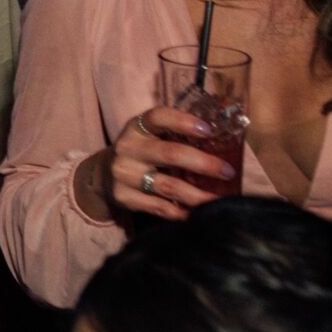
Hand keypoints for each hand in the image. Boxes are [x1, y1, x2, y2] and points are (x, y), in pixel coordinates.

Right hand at [94, 106, 236, 220]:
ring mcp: (124, 174)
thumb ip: (176, 137)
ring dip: (199, 195)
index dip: (183, 122)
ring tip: (220, 200)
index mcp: (137, 127)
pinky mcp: (124, 197)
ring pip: (169, 186)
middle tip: (228, 172)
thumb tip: (226, 145)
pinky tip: (198, 214)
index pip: (158, 117)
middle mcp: (128, 148)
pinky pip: (160, 207)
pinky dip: (183, 212)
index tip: (208, 130)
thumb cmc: (142, 152)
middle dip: (204, 164)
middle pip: (170, 154)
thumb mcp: (150, 137)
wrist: (104, 174)